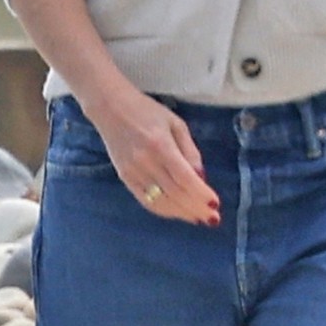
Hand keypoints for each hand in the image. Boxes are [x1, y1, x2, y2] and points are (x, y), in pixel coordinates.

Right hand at [91, 84, 219, 226]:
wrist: (110, 108)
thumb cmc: (147, 111)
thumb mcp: (176, 124)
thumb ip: (190, 151)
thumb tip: (200, 177)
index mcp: (161, 145)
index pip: (184, 178)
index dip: (201, 194)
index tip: (215, 204)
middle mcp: (146, 162)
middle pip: (175, 193)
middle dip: (196, 208)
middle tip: (212, 218)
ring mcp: (133, 172)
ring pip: (161, 201)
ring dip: (182, 213)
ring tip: (198, 218)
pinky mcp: (125, 178)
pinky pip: (146, 201)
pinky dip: (164, 210)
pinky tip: (177, 213)